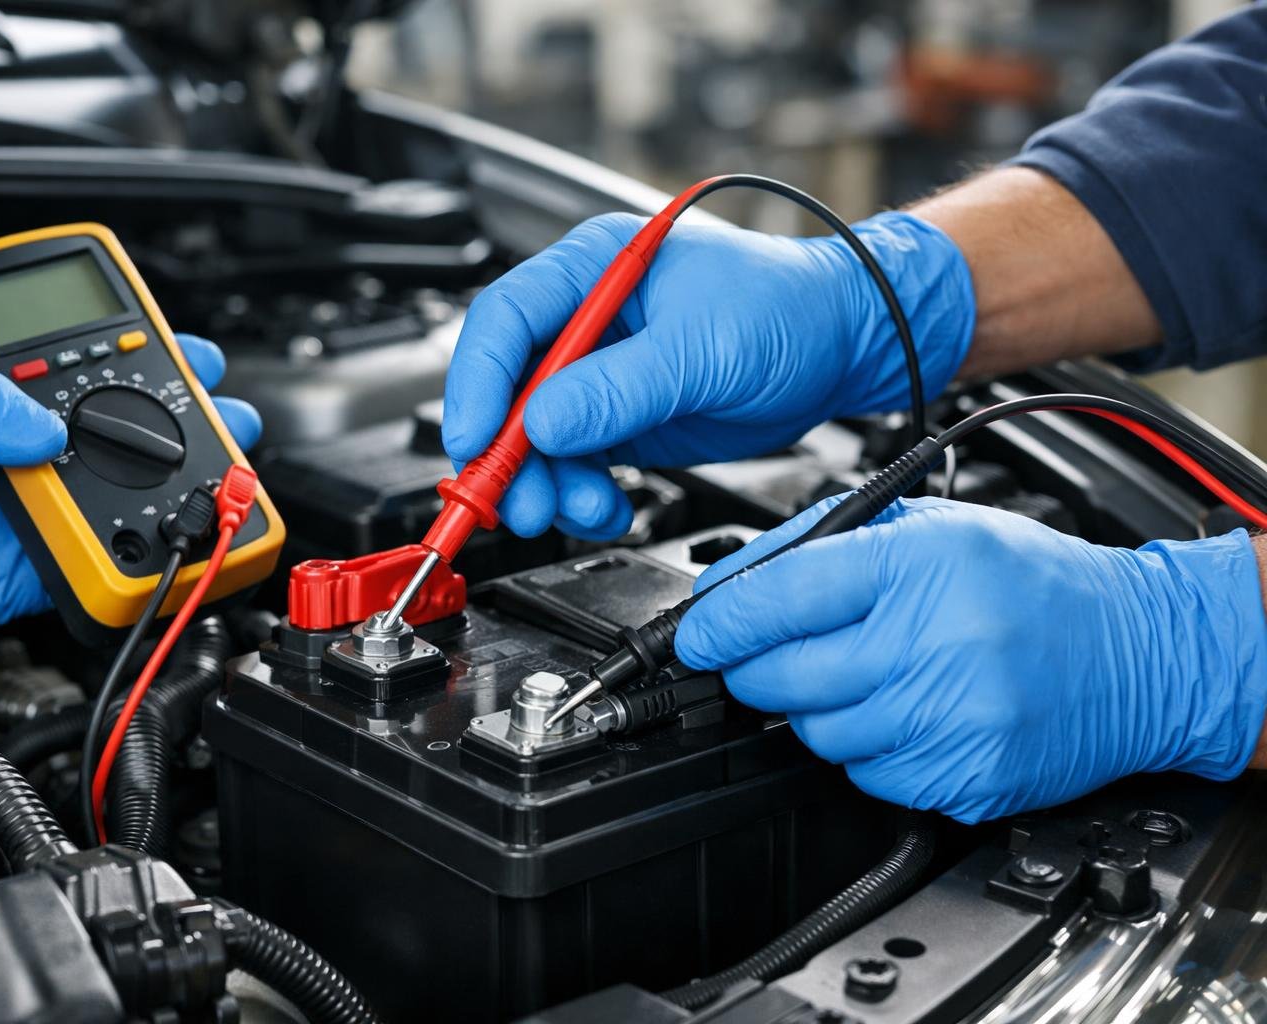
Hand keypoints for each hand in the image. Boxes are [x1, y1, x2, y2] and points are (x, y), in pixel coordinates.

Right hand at [442, 211, 973, 538]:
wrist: (846, 345)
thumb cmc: (791, 310)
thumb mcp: (702, 348)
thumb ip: (618, 389)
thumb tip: (543, 423)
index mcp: (595, 268)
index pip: (506, 320)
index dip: (478, 384)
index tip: (475, 442)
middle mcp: (587, 319)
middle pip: (510, 387)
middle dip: (509, 452)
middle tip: (516, 502)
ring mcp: (602, 372)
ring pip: (538, 436)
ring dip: (548, 482)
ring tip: (582, 510)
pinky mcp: (622, 416)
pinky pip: (577, 462)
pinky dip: (581, 493)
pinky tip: (606, 508)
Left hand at [675, 497, 1266, 822]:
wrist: (1141, 652)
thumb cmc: (1030, 581)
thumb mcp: (927, 528)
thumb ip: (816, 545)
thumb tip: (724, 587)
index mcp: (922, 567)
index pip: (779, 598)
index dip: (719, 623)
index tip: (697, 635)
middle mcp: (937, 645)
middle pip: (781, 678)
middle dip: (753, 669)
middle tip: (765, 655)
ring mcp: (954, 721)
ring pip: (816, 734)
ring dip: (814, 709)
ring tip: (862, 674)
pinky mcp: (966, 778)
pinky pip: (867, 776)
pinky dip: (866, 749)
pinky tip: (904, 712)